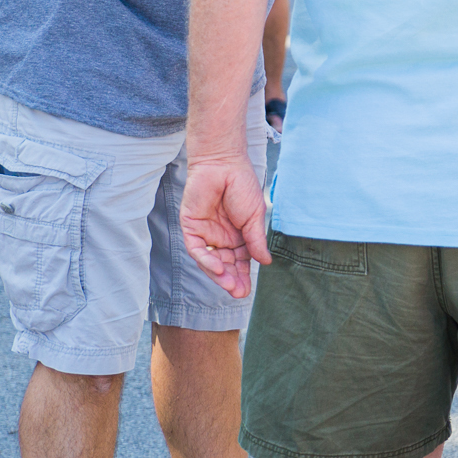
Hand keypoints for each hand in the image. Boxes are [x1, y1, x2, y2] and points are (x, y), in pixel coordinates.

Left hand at [180, 150, 269, 299]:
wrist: (223, 164)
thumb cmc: (242, 186)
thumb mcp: (254, 217)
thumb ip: (256, 240)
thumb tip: (266, 262)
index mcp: (239, 236)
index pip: (240, 262)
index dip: (243, 276)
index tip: (247, 291)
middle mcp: (221, 238)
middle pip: (225, 265)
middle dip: (231, 280)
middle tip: (239, 293)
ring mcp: (206, 234)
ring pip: (210, 261)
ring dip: (219, 275)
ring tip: (230, 285)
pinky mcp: (191, 228)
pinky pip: (197, 249)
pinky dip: (206, 260)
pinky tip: (218, 268)